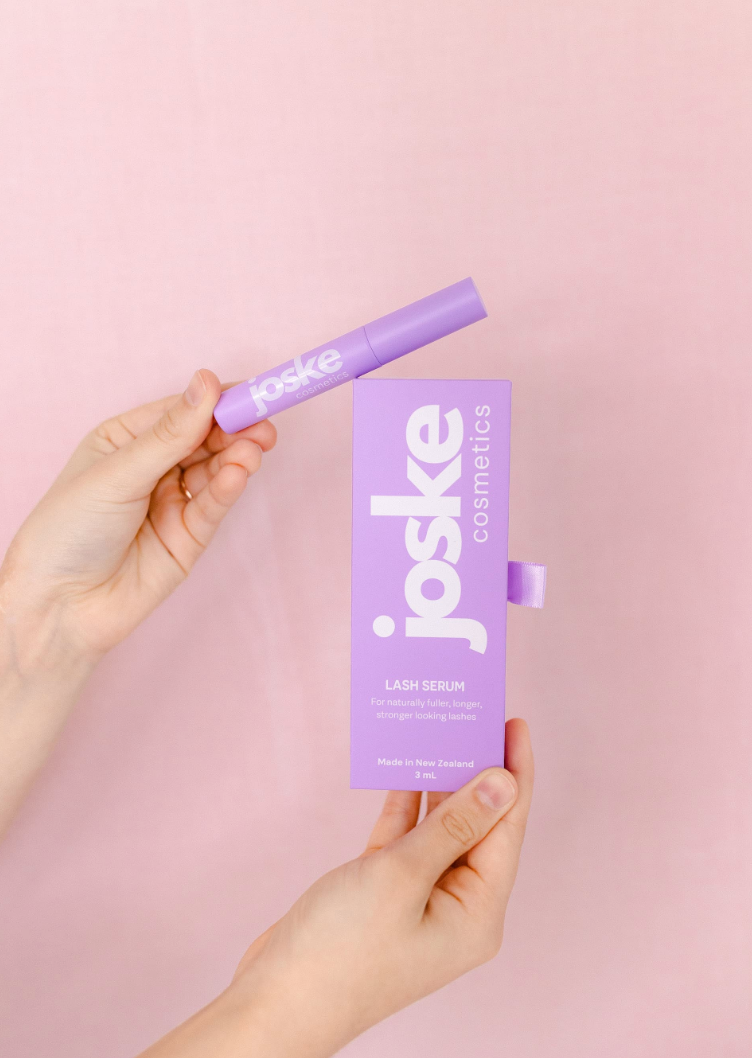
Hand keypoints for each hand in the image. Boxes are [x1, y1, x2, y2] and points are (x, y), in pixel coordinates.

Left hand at [0, 370, 274, 666]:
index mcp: (125, 442)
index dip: (215, 402)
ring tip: (253, 450)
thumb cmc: (68, 532)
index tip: (248, 393)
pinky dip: (228, 489)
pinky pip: (213, 507)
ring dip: (236, 459)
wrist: (59, 607)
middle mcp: (151, 470)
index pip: (179, 413)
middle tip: (263, 425)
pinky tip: (239, 474)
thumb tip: (207, 383)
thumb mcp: (117, 473)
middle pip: (204, 441)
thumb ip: (169, 434)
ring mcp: (172, 504)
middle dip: (235, 431)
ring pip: (214, 473)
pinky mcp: (189, 539)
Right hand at [141, 719, 532, 1057]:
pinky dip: (405, 805)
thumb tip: (504, 781)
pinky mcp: (385, 893)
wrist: (277, 1000)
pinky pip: (405, 839)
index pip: (507, 828)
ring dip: (439, 783)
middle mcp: (456, 906)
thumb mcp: (402, 877)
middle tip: (474, 716)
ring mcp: (419, 899)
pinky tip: (405, 767)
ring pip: (440, 827)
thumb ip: (454, 825)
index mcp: (477, 913)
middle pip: (478, 824)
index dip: (514, 771)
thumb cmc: (341, 950)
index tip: (512, 722)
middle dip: (476, 771)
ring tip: (443, 729)